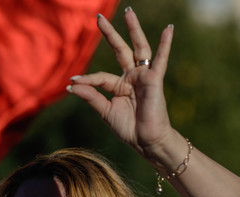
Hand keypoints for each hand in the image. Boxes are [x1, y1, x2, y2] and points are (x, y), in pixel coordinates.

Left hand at [68, 8, 174, 158]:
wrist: (146, 141)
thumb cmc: (129, 129)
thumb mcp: (105, 112)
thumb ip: (90, 97)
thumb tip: (71, 85)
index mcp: (119, 86)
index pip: (100, 76)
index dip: (87, 79)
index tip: (73, 82)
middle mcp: (131, 77)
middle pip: (120, 50)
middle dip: (110, 33)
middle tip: (98, 17)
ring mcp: (143, 76)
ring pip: (138, 48)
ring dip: (134, 29)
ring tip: (129, 12)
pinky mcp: (155, 79)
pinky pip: (161, 59)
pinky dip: (165, 44)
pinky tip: (169, 28)